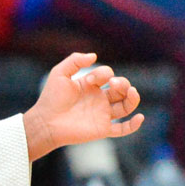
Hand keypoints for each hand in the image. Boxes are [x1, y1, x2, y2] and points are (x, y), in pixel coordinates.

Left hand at [22, 52, 143, 160]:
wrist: (45, 122)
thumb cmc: (50, 98)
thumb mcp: (60, 73)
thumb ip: (75, 60)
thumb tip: (94, 56)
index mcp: (91, 86)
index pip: (107, 74)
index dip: (103, 73)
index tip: (88, 80)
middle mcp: (99, 99)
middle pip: (121, 89)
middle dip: (123, 83)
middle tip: (113, 83)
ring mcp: (102, 114)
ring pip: (126, 106)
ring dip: (133, 98)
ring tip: (132, 92)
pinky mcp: (102, 129)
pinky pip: (122, 129)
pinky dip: (134, 125)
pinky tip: (140, 117)